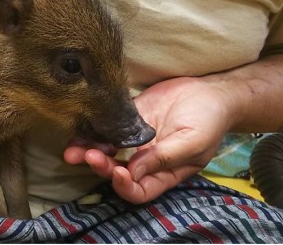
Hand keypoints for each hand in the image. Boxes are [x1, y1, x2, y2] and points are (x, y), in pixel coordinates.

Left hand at [64, 76, 233, 203]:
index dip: (125, 186)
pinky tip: (81, 130)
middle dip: (101, 167)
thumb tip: (133, 172)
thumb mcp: (192, 142)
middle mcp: (144, 161)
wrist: (210, 91)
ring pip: (106, 152)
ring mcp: (134, 141)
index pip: (139, 191)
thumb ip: (163, 158)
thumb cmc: (209, 121)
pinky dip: (92, 131)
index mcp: (163, 174)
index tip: (119, 173)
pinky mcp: (127, 119)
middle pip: (116, 172)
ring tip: (73, 150)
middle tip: (90, 156)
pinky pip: (106, 128)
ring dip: (88, 152)